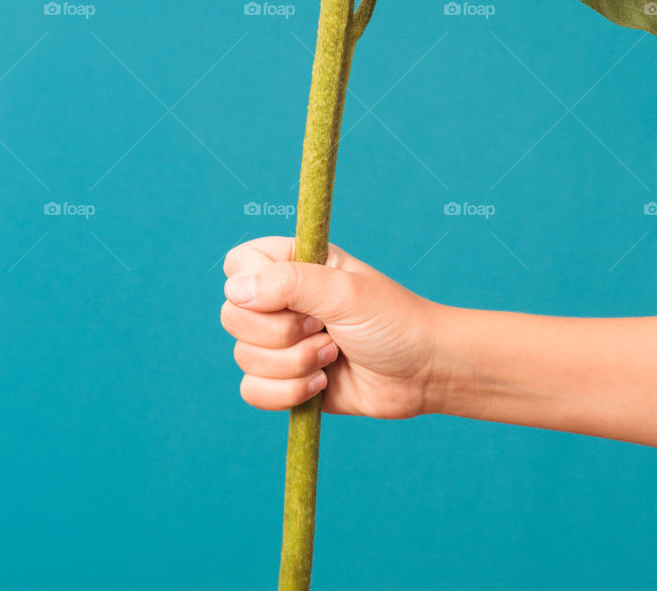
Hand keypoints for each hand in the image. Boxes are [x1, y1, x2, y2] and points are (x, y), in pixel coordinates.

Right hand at [222, 236, 441, 417]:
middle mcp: (282, 299)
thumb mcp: (344, 293)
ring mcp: (282, 341)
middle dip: (281, 334)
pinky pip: (252, 391)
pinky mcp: (286, 378)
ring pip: (244, 357)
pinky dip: (286, 393)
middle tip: (324, 327)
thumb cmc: (392, 322)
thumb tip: (234, 290)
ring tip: (333, 354)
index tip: (295, 297)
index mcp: (295, 262)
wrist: (423, 373)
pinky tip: (322, 384)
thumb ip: (289, 284)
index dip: (253, 286)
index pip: (237, 265)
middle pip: (233, 317)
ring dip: (294, 364)